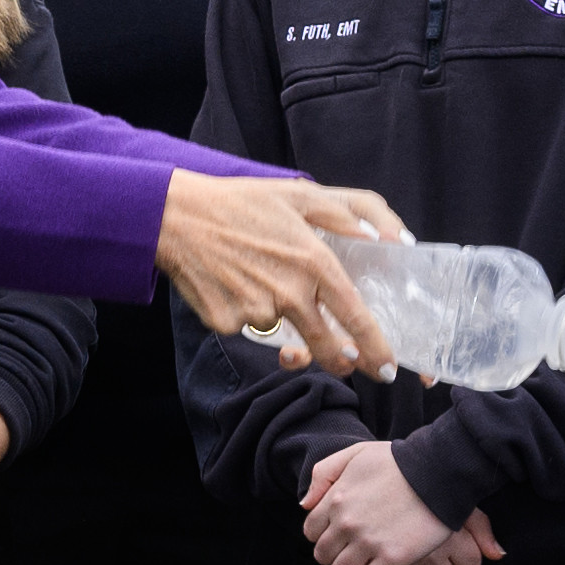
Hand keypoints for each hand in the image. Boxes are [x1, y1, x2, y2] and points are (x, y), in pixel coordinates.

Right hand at [168, 169, 400, 374]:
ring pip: (283, 333)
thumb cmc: (241, 202)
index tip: (387, 369)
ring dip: (282, 319)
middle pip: (326, 347)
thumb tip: (389, 240)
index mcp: (314, 263)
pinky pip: (248, 328)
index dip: (375, 349)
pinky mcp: (226, 323)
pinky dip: (246, 312)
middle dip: (341, 361)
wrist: (175, 216)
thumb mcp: (300, 195)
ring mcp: (256, 312)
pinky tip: (233, 282)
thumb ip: (349, 216)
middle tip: (345, 360)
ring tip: (259, 277)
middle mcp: (289, 293)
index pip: (355, 317)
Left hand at [299, 441, 475, 564]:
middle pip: (323, 556)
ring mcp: (369, 543)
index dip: (323, 536)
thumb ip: (323, 474)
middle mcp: (347, 524)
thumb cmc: (400, 461)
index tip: (336, 537)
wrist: (438, 472)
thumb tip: (305, 503)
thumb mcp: (355, 454)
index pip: (311, 532)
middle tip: (349, 553)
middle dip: (334, 556)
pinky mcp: (392, 558)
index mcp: (336, 500)